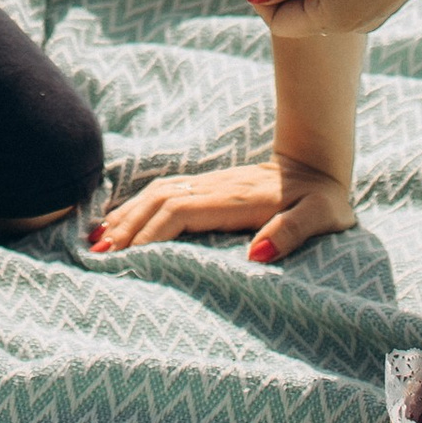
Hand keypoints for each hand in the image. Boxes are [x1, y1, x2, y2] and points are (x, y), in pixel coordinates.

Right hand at [89, 156, 355, 265]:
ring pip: (157, 192)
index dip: (151, 234)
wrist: (319, 164)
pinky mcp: (208, 186)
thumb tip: (255, 255)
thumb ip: (291, 233)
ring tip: (98, 240)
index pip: (179, 211)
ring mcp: (210, 183)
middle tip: (99, 256)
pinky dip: (137, 206)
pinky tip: (120, 221)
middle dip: (127, 226)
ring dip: (127, 214)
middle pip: (159, 200)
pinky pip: (164, 191)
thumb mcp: (320, 218)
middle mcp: (215, 187)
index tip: (126, 258)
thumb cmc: (323, 201)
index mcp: (235, 198)